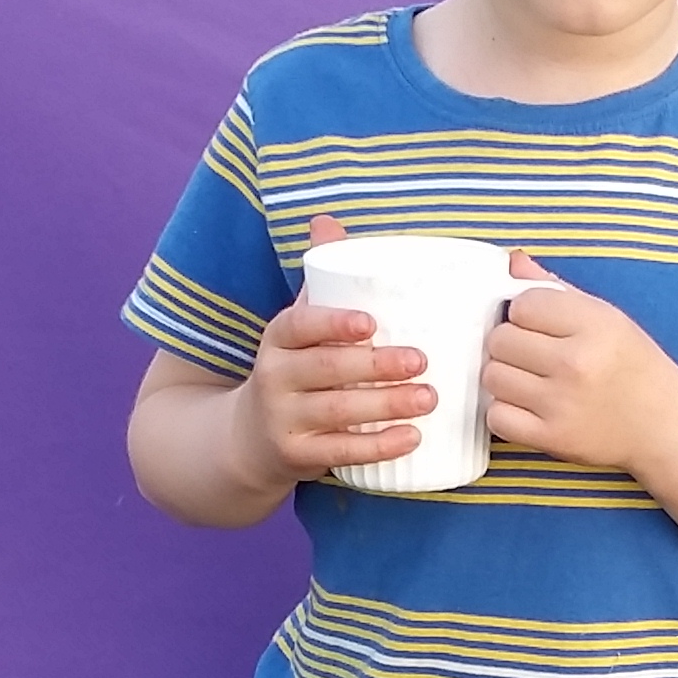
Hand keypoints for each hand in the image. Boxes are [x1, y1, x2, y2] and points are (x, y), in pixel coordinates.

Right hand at [246, 210, 431, 484]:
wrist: (248, 438)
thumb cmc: (293, 368)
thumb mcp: (297, 325)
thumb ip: (319, 278)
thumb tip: (326, 220)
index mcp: (279, 338)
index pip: (298, 325)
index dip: (332, 323)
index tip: (371, 323)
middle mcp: (274, 377)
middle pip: (325, 369)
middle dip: (375, 366)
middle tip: (422, 360)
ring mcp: (284, 419)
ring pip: (336, 412)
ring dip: (385, 406)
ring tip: (429, 398)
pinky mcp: (295, 456)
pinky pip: (338, 452)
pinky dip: (377, 448)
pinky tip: (412, 438)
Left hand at [482, 253, 677, 475]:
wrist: (665, 426)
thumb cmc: (636, 368)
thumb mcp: (608, 317)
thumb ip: (556, 288)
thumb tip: (512, 261)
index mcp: (594, 324)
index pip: (523, 303)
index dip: (526, 312)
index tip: (541, 325)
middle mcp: (576, 363)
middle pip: (501, 339)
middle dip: (511, 344)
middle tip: (534, 355)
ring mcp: (562, 403)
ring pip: (493, 377)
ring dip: (506, 377)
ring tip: (531, 381)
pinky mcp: (552, 438)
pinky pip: (497, 417)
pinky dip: (506, 413)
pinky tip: (529, 408)